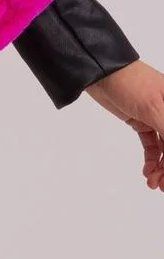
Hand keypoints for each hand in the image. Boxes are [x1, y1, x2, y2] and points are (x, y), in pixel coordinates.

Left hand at [84, 60, 163, 191]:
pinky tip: (148, 171)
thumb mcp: (156, 109)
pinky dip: (152, 159)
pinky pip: (152, 145)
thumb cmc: (132, 83)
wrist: (100, 72)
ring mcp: (158, 117)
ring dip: (161, 167)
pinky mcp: (143, 121)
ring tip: (152, 183)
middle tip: (160, 186)